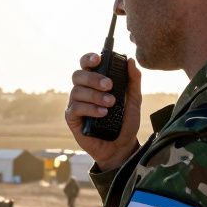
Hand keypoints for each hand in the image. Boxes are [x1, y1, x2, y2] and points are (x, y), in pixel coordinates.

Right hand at [65, 52, 142, 171]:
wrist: (122, 147)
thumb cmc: (125, 122)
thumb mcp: (134, 100)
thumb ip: (133, 81)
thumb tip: (130, 60)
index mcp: (95, 83)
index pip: (86, 65)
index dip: (88, 59)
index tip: (98, 59)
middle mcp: (83, 91)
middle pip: (78, 75)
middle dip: (93, 78)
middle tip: (109, 85)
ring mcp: (76, 104)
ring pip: (77, 91)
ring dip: (95, 95)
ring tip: (110, 103)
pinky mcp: (72, 119)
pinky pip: (75, 108)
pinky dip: (90, 108)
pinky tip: (102, 113)